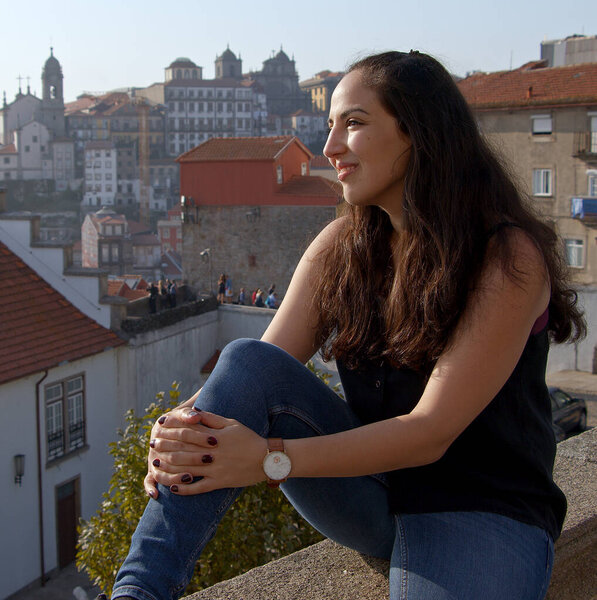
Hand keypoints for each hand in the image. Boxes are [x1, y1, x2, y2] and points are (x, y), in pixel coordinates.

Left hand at [144, 408, 267, 497]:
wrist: (266, 459)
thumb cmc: (248, 438)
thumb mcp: (231, 423)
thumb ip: (211, 419)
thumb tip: (194, 412)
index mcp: (215, 437)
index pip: (189, 433)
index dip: (172, 431)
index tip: (160, 428)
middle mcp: (213, 454)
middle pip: (184, 451)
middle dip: (166, 448)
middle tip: (152, 446)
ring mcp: (216, 470)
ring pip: (187, 470)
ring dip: (169, 468)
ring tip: (156, 466)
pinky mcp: (220, 483)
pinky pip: (199, 488)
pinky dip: (185, 488)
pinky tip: (173, 488)